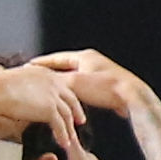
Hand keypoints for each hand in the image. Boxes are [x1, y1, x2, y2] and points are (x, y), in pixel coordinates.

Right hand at [0, 62, 86, 150]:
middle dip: (76, 111)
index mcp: (44, 73)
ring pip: (67, 113)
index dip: (66, 97)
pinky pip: (60, 124)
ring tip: (71, 138)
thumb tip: (17, 95)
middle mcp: (53, 82)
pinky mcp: (49, 108)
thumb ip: (23, 87)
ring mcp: (53, 95)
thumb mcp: (15, 81)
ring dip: (70, 127)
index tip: (69, 105)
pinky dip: (63, 135)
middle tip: (79, 121)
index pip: (61, 86)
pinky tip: (64, 143)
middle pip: (70, 98)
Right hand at [30, 49, 144, 117]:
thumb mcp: (75, 83)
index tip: (29, 66)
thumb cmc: (106, 88)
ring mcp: (98, 74)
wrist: (131, 97)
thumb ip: (57, 82)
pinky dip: (71, 93)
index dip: (42, 63)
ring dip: (61, 84)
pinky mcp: (104, 86)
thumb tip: (42, 84)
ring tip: (48, 91)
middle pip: (65, 66)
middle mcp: (91, 63)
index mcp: (84, 57)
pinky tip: (67, 101)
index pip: (57, 58)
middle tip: (36, 77)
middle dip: (50, 72)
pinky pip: (81, 88)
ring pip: (73, 78)